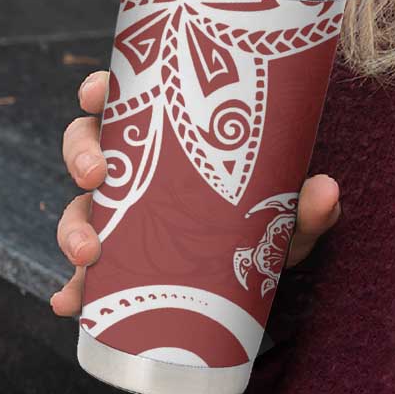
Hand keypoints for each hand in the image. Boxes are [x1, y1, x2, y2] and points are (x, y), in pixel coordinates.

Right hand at [49, 70, 341, 315]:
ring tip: (88, 254)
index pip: (126, 99)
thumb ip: (308, 205)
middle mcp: (140, 168)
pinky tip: (68, 303)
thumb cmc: (271, 217)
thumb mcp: (290, 213)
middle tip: (96, 176)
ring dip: (72, 227)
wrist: (266, 268)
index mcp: (171, 135)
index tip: (98, 92)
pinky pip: (86, 273)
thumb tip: (326, 190)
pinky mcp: (123, 262)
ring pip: (79, 207)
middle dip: (81, 157)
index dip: (101, 90)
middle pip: (88, 147)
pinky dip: (72, 288)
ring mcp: (126, 214)